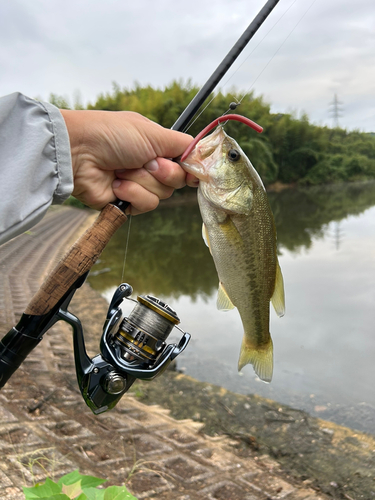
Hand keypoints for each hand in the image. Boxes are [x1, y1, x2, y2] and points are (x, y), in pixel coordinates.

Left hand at [61, 109, 196, 213]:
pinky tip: (116, 183)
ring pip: (161, 195)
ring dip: (143, 182)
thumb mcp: (154, 133)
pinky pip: (145, 205)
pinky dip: (132, 193)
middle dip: (164, 173)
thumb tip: (206, 156)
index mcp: (157, 146)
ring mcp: (138, 184)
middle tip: (146, 162)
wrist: (78, 153)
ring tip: (123, 170)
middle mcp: (149, 165)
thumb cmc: (112, 135)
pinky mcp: (126, 202)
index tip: (194, 171)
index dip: (190, 168)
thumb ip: (184, 145)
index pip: (185, 162)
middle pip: (177, 181)